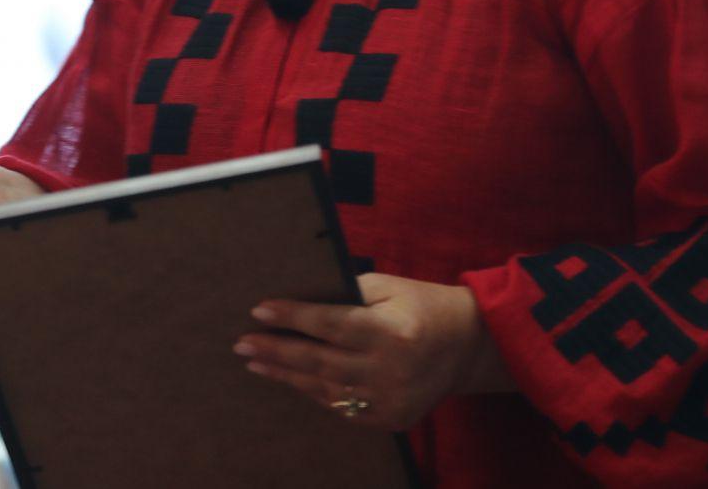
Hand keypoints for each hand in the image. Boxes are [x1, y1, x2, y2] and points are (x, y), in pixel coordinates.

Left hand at [232, 273, 511, 431]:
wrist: (465, 346)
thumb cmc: (419, 305)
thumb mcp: (387, 287)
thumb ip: (345, 294)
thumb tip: (297, 299)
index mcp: (392, 332)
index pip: (330, 325)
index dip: (293, 318)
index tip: (259, 310)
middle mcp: (392, 371)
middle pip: (320, 362)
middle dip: (276, 351)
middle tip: (242, 343)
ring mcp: (391, 400)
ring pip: (325, 389)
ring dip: (286, 375)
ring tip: (255, 362)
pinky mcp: (391, 419)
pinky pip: (341, 406)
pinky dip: (314, 391)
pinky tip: (289, 378)